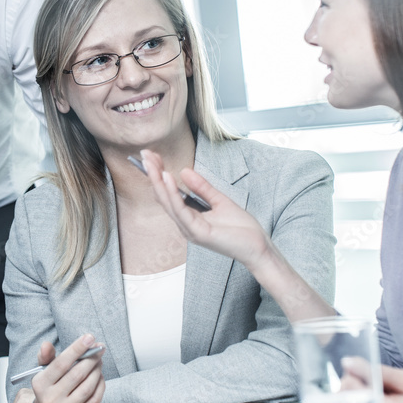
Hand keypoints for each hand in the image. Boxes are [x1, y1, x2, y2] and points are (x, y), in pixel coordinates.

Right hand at [31, 334, 104, 402]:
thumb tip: (46, 344)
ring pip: (87, 388)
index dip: (76, 349)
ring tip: (99, 361)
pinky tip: (100, 376)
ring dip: (97, 371)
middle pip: (76, 375)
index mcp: (41, 384)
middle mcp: (52, 399)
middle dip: (91, 358)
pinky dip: (100, 385)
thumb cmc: (49, 387)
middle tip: (99, 348)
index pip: (61, 364)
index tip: (89, 338)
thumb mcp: (43, 371)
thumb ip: (46, 356)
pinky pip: (94, 400)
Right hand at [141, 149, 270, 267]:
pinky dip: (172, 193)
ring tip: (151, 163)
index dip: (159, 175)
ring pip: (168, 203)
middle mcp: (185, 224)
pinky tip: (167, 177)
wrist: (258, 247)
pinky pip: (180, 210)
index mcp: (189, 218)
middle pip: (163, 197)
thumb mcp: (220, 201)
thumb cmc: (242, 229)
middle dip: (153, 175)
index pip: (169, 194)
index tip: (153, 156)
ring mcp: (189, 230)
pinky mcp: (197, 233)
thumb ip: (202, 188)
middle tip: (144, 154)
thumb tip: (184, 171)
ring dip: (158, 181)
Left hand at [341, 361, 402, 402]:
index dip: (354, 375)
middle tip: (371, 381)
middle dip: (351, 384)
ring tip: (371, 391)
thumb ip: (376, 371)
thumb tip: (348, 362)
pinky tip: (364, 399)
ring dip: (350, 394)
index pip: (351, 391)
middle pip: (342, 399)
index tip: (364, 371)